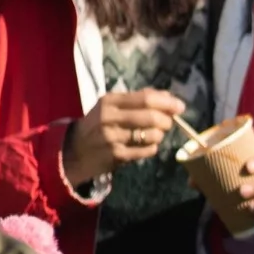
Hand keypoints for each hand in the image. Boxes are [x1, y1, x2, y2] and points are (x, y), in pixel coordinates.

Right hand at [63, 87, 185, 186]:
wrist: (74, 151)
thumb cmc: (98, 125)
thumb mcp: (112, 106)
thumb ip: (139, 99)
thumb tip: (168, 97)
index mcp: (110, 101)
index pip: (146, 98)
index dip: (167, 102)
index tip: (180, 107)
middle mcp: (109, 117)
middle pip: (152, 117)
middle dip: (167, 121)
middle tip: (168, 123)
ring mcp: (112, 138)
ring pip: (152, 135)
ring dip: (160, 135)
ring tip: (154, 135)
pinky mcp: (117, 155)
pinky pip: (147, 151)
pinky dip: (152, 148)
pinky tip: (145, 146)